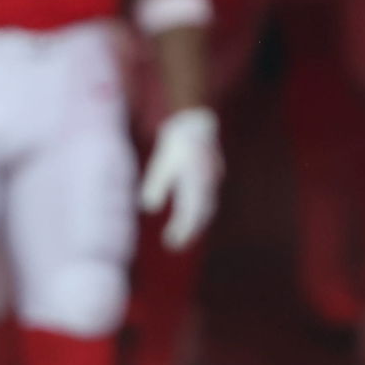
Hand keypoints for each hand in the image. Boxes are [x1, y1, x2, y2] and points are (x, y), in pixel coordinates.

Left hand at [139, 107, 222, 250]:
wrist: (196, 120)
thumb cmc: (177, 141)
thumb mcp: (162, 162)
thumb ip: (157, 184)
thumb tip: (150, 207)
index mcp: (197, 180)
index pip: (192, 211)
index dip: (183, 229)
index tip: (172, 243)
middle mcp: (209, 181)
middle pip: (203, 212)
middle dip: (190, 230)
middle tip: (175, 244)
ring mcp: (214, 178)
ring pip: (208, 206)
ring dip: (196, 222)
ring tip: (182, 234)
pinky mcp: (214, 175)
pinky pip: (209, 197)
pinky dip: (200, 209)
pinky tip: (191, 213)